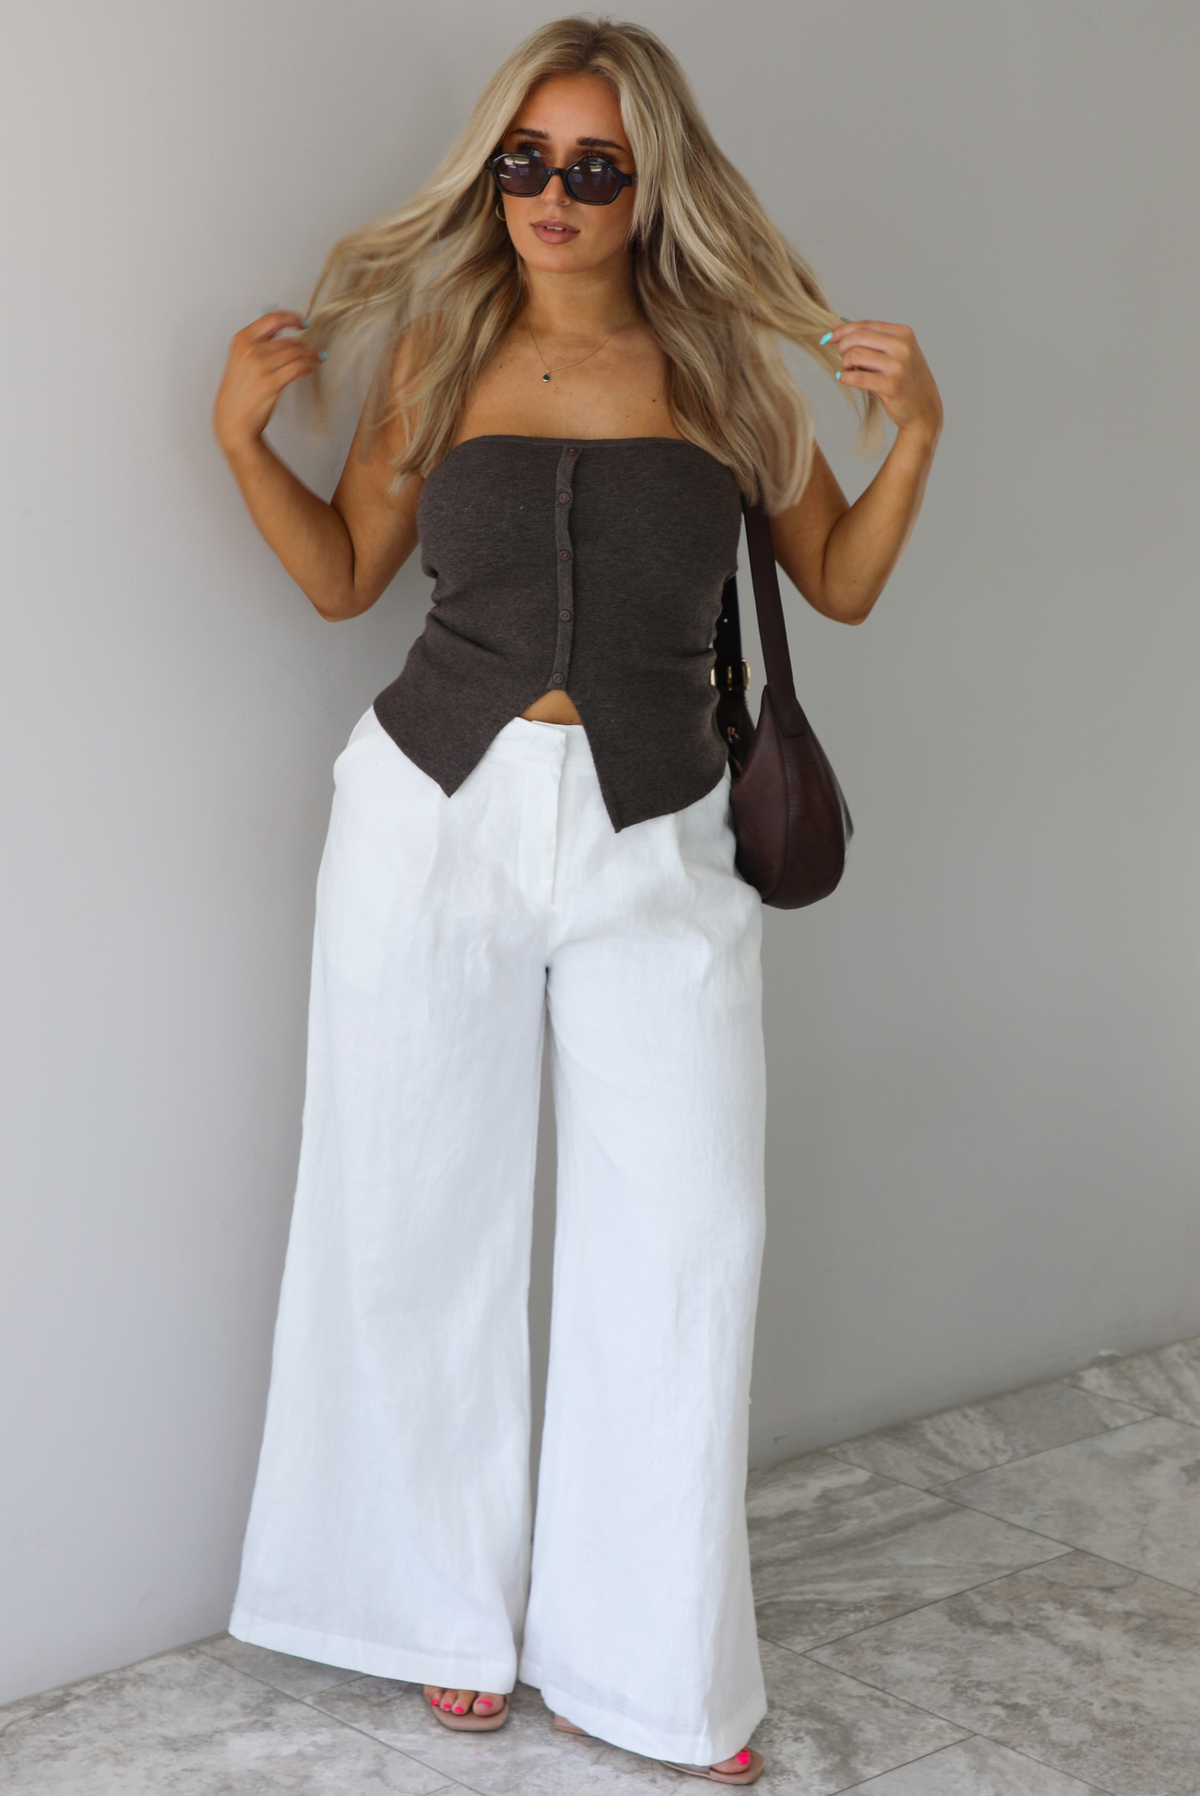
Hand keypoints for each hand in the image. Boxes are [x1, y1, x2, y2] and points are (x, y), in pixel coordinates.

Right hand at [213, 310, 322, 456]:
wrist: (233, 420)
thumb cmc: (238, 393)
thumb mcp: (240, 360)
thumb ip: (258, 344)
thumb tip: (284, 335)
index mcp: (242, 340)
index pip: (272, 318)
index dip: (292, 317)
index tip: (303, 322)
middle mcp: (250, 350)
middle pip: (287, 340)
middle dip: (304, 346)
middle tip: (313, 351)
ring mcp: (260, 366)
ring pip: (295, 352)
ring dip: (309, 355)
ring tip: (315, 359)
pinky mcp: (271, 383)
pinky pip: (298, 368)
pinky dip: (308, 366)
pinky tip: (310, 368)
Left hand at [827, 320, 942, 447]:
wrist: (923, 408)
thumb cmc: (904, 379)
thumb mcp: (897, 353)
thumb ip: (875, 340)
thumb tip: (841, 330)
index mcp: (903, 334)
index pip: (865, 325)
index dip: (842, 331)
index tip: (828, 338)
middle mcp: (903, 347)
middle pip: (858, 337)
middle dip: (842, 347)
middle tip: (840, 358)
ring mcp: (898, 366)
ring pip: (855, 355)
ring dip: (844, 363)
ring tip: (846, 370)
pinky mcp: (891, 386)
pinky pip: (857, 377)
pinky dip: (845, 377)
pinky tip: (844, 378)